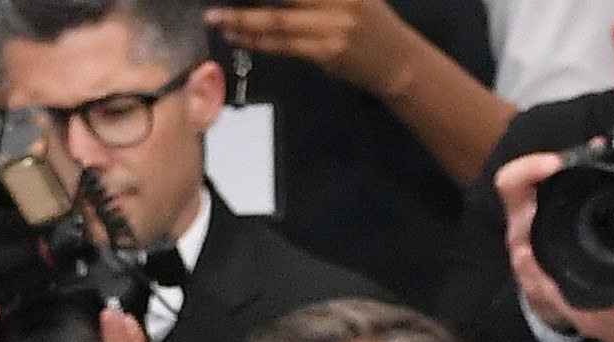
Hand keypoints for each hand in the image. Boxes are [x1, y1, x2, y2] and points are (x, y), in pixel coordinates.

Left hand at [209, 0, 413, 81]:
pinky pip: (285, 47)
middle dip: (246, 2)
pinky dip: (258, 43)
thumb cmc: (372, 22)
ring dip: (242, 22)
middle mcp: (336, 1)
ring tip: (216, 19)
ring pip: (277, 23)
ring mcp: (332, 28)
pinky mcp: (328, 54)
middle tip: (214, 3)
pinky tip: (238, 38)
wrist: (399, 63)